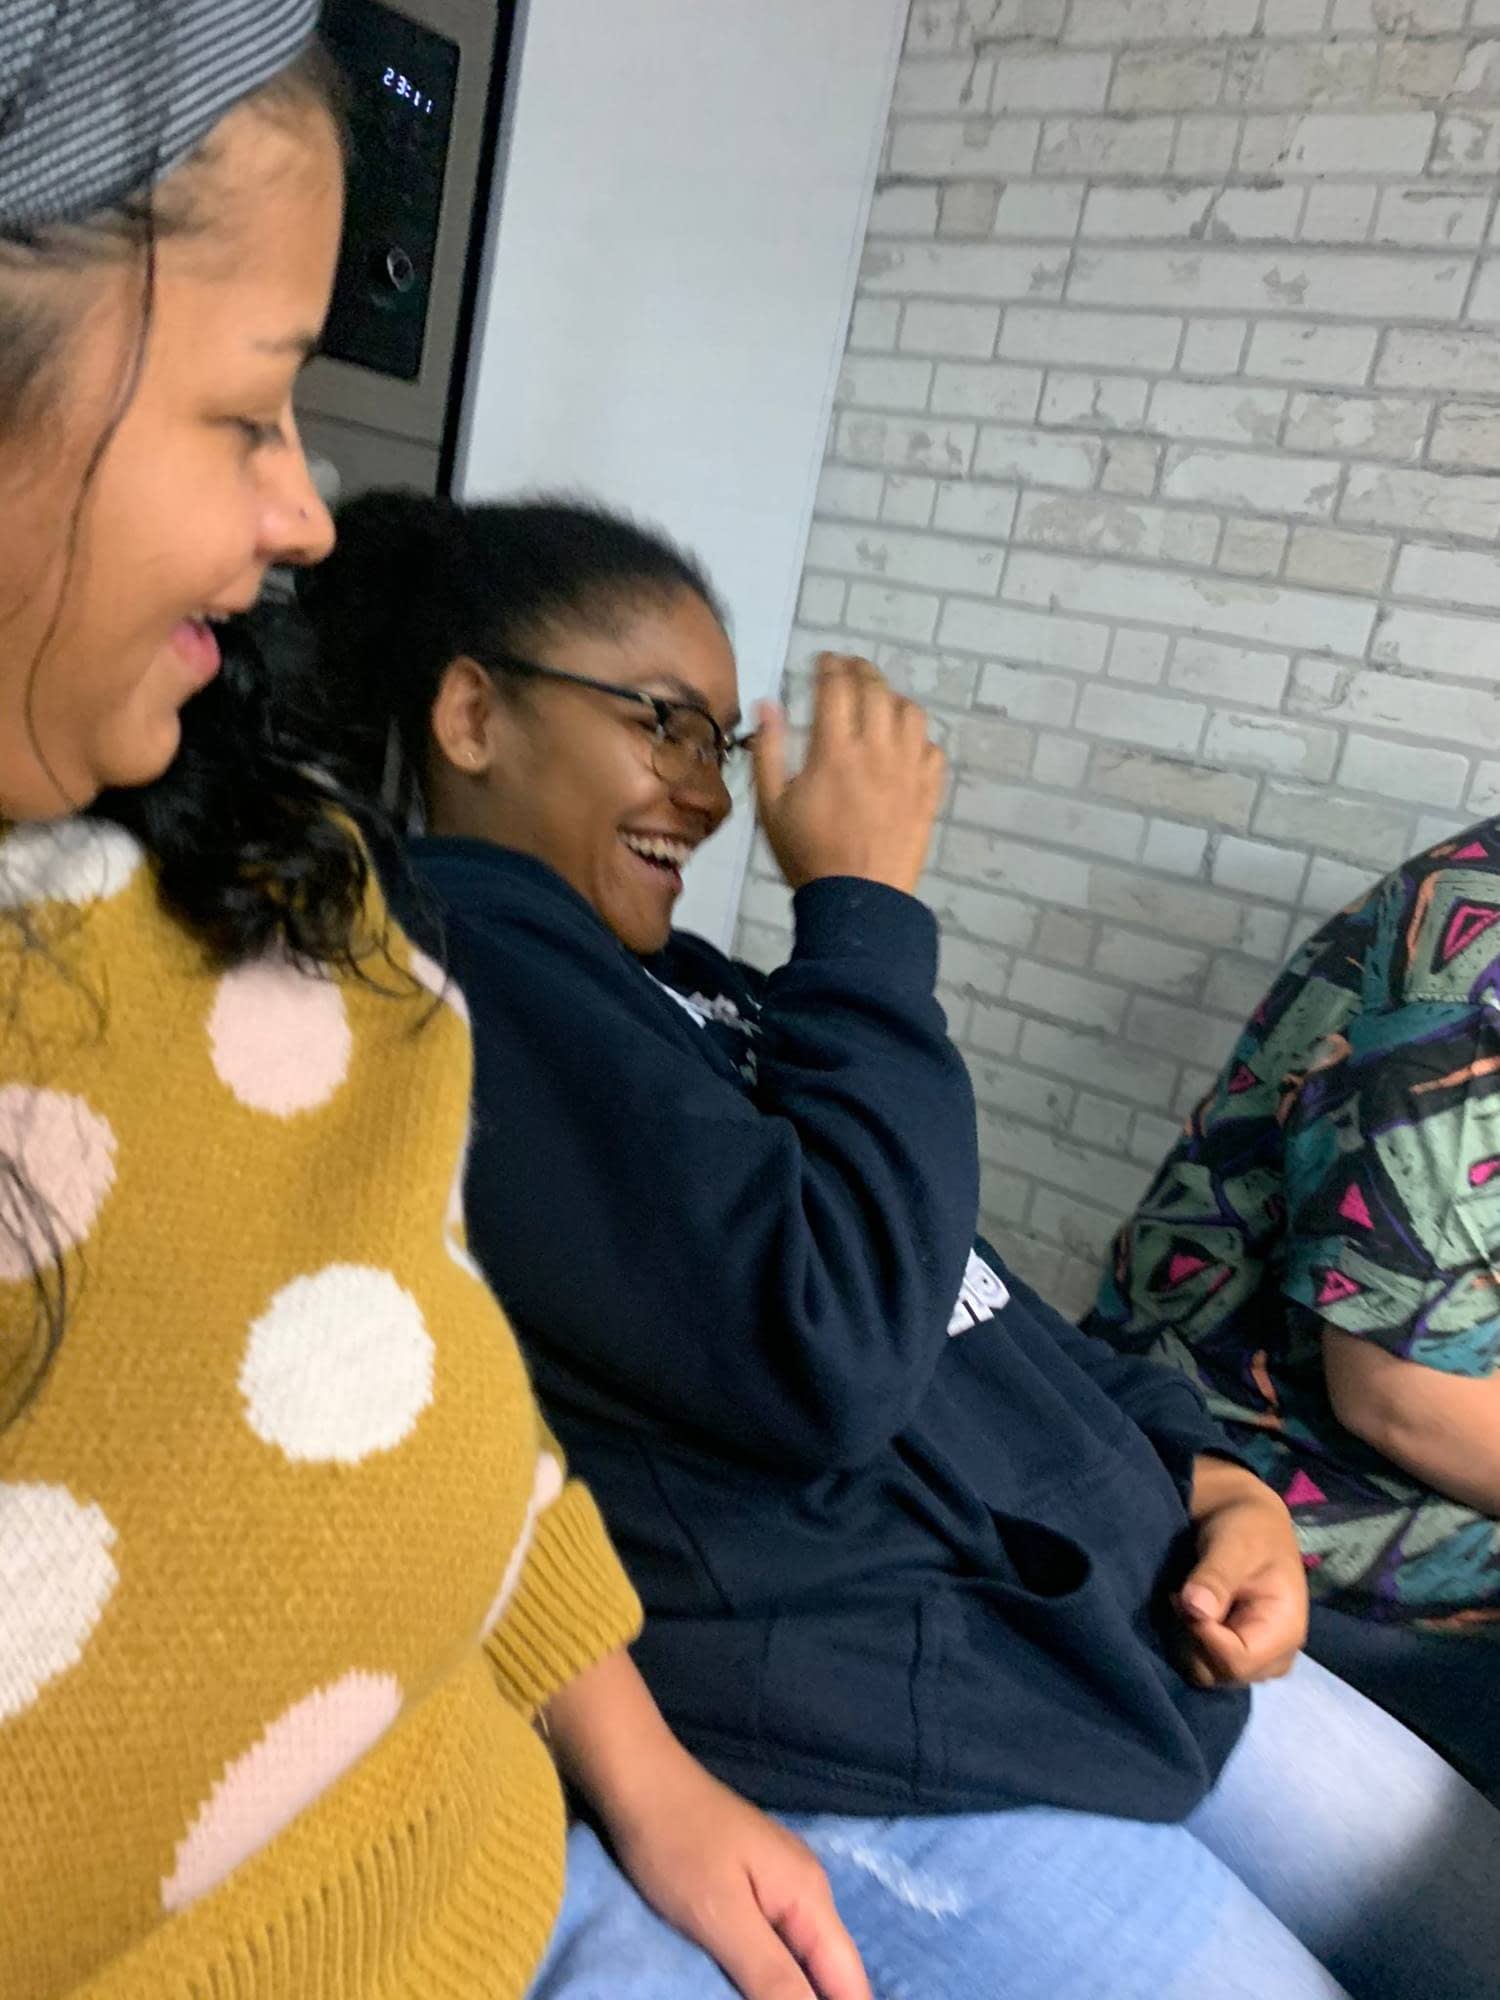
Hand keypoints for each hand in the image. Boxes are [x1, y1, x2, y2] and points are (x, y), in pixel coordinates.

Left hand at [604, 1746, 870, 1999]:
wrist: (637, 1780)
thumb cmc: (676, 1845)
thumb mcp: (721, 1917)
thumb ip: (772, 1974)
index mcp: (810, 1895)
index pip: (850, 1981)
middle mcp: (807, 1889)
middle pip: (831, 1970)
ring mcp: (781, 1884)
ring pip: (806, 1958)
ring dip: (797, 1992)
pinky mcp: (753, 1885)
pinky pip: (780, 1942)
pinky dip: (776, 1974)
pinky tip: (761, 1991)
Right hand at [754, 652, 944, 896]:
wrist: (858, 900)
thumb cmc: (808, 855)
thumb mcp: (771, 807)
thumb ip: (769, 751)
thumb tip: (767, 704)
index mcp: (834, 751)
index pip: (835, 687)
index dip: (829, 665)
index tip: (822, 661)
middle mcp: (877, 750)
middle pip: (876, 688)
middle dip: (860, 669)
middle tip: (848, 669)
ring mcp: (909, 770)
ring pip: (911, 712)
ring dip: (892, 700)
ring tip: (878, 705)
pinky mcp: (929, 792)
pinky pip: (933, 749)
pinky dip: (918, 740)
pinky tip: (903, 747)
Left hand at [1175, 1456, 1308, 1687]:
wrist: (1248, 1523)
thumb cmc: (1248, 1529)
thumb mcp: (1234, 1543)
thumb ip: (1216, 1577)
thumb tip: (1194, 1608)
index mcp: (1285, 1632)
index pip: (1238, 1662)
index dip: (1203, 1637)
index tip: (1182, 1598)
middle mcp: (1274, 1657)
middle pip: (1221, 1674)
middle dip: (1191, 1638)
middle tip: (1179, 1594)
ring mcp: (1255, 1660)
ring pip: (1207, 1674)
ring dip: (1185, 1640)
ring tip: (1183, 1599)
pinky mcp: (1235, 1655)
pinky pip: (1202, 1665)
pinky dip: (1186, 1642)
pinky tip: (1184, 1610)